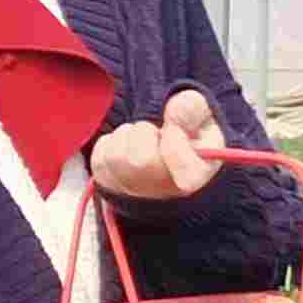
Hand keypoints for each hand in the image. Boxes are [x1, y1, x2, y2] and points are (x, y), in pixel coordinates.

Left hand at [86, 90, 235, 206]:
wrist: (169, 158)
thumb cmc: (188, 138)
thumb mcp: (203, 119)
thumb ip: (194, 109)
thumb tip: (175, 110)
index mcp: (196, 179)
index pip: (182, 168)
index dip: (175, 140)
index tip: (174, 130)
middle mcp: (163, 193)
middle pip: (141, 160)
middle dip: (145, 132)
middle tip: (156, 133)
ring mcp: (133, 192)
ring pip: (116, 156)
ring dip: (127, 135)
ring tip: (142, 139)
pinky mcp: (109, 184)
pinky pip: (100, 156)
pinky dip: (111, 142)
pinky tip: (127, 146)